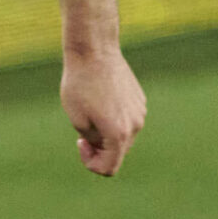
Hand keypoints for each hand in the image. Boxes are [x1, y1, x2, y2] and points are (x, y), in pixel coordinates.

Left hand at [61, 51, 145, 176]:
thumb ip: (93, 141)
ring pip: (123, 136)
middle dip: (100, 149)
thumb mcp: (77, 120)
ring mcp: (140, 112)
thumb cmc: (79, 84)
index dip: (91, 163)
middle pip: (117, 153)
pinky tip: (102, 100)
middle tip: (82, 132)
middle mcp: (135, 125)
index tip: (81, 144)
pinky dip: (115, 119)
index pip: (109, 168)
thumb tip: (104, 145)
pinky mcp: (140, 100)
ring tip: (91, 111)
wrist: (95, 51)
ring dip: (107, 133)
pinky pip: (127, 120)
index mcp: (118, 134)